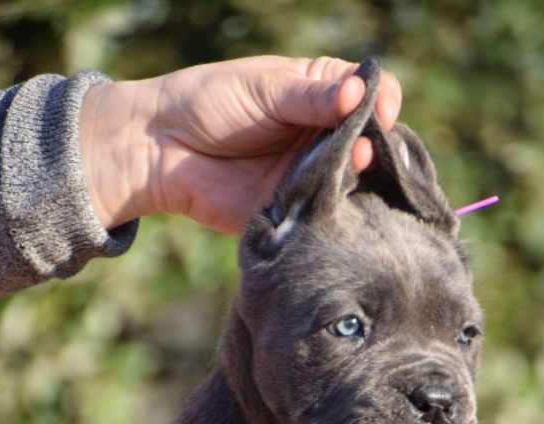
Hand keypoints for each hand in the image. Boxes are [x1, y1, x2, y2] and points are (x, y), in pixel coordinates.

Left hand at [79, 55, 402, 233]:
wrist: (161, 150)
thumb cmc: (209, 104)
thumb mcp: (265, 89)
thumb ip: (312, 97)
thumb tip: (360, 95)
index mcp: (319, 93)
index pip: (371, 93)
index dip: (382, 100)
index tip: (379, 111)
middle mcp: (322, 135)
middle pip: (371, 140)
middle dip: (378, 144)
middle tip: (367, 149)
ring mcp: (313, 175)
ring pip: (356, 180)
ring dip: (360, 177)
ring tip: (353, 170)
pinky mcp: (297, 211)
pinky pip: (327, 215)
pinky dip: (335, 211)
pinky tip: (336, 204)